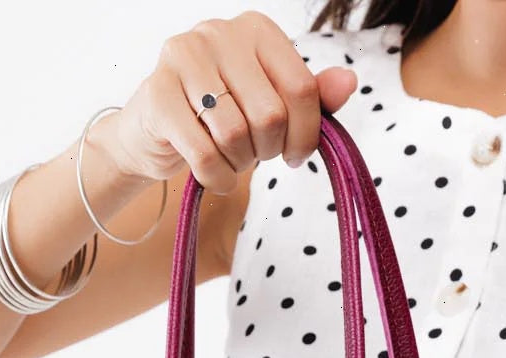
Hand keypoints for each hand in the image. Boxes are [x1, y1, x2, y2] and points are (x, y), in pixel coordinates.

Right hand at [99, 12, 359, 192]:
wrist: (156, 130)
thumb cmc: (223, 115)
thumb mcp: (272, 102)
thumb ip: (311, 96)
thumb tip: (349, 82)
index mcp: (257, 30)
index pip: (302, 90)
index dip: (306, 136)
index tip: (295, 154)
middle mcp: (219, 33)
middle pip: (270, 115)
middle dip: (268, 150)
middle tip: (254, 153)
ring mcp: (183, 57)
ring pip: (235, 135)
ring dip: (240, 164)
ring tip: (231, 157)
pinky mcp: (158, 94)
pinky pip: (204, 154)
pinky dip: (217, 179)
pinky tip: (215, 175)